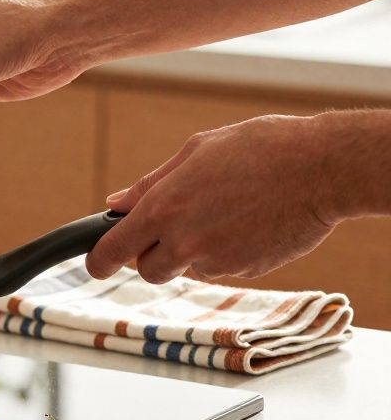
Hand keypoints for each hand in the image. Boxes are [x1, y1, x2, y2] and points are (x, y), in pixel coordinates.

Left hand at [86, 114, 341, 283]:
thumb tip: (115, 204)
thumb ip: (150, 184)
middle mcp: (185, 241)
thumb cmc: (261, 149)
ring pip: (190, 268)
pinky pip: (225, 268)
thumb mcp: (196, 152)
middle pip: (148, 270)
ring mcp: (217, 261)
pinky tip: (251, 221)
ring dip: (196, 251)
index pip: (112, 251)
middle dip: (153, 256)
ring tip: (227, 211)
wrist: (325, 168)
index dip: (98, 261)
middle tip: (172, 229)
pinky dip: (229, 251)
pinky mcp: (247, 270)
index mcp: (163, 208)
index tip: (95, 264)